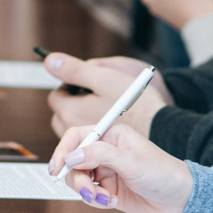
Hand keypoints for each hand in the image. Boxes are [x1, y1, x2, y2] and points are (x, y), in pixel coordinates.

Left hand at [43, 52, 170, 136]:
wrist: (161, 129)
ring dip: (82, 116)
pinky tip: (111, 123)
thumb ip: (74, 70)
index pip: (56, 97)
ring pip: (75, 127)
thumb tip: (51, 60)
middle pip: (62, 114)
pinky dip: (94, 129)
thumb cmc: (137, 104)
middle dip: (73, 102)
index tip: (86, 83)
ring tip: (103, 108)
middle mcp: (75, 130)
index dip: (70, 86)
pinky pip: (88, 139)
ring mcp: (86, 143)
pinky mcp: (99, 151)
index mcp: (71, 111)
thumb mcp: (104, 78)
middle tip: (93, 95)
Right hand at [48, 124, 192, 212]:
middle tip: (88, 191)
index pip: (77, 136)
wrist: (179, 199)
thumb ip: (101, 155)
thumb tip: (73, 155)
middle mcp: (106, 151)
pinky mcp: (107, 188)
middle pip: (73, 161)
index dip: (64, 150)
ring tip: (104, 198)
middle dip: (77, 178)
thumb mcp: (132, 161)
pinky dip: (96, 200)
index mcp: (112, 135)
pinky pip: (89, 194)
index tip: (58, 167)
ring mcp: (106, 170)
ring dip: (87, 192)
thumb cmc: (164, 174)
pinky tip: (112, 202)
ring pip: (78, 180)